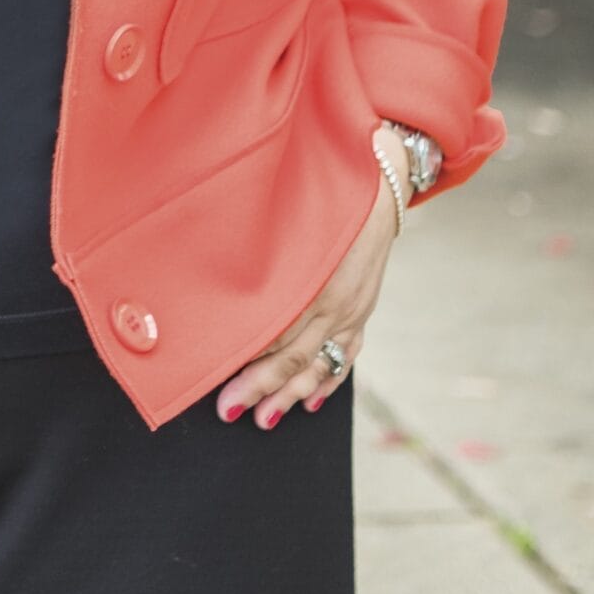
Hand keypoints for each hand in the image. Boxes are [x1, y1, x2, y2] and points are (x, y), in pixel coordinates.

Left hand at [213, 128, 407, 429]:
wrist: (381, 174)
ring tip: (264, 420)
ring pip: (321, 362)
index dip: (248, 362)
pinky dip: (329, 379)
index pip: (277, 334)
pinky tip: (312, 400)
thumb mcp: (283, 208)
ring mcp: (354, 307)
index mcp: (313, 276)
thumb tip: (212, 266)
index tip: (219, 383)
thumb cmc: (322, 184)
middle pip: (295, 355)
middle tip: (231, 412)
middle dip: (262, 387)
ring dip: (292, 393)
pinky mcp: (364, 307)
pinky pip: (347, 352)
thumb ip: (253, 243)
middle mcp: (337, 298)